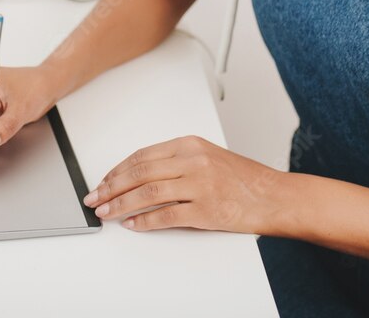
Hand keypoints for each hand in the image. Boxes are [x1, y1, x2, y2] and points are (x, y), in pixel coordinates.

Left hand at [82, 134, 287, 233]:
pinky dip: (145, 221)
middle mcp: (192, 161)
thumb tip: (138, 177)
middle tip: (94, 198)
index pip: (142, 156)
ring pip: (147, 193)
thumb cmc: (242, 178)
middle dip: (111, 187)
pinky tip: (132, 224)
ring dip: (121, 204)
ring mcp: (199, 185)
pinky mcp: (206, 210)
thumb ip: (176, 162)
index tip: (103, 181)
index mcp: (189, 144)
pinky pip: (167, 216)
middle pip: (139, 173)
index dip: (117, 170)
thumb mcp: (207, 157)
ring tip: (106, 212)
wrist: (274, 196)